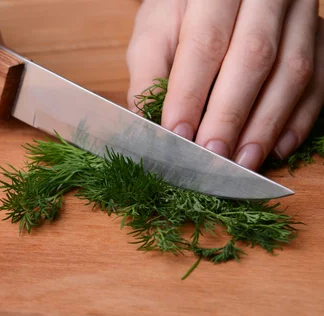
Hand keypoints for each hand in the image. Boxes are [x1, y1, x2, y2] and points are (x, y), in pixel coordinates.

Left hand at [126, 0, 323, 170]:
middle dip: (231, 115)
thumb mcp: (154, 32)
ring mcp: (300, 15)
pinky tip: (277, 149)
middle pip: (254, 57)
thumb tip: (150, 127)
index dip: (190, 93)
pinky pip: (320, 81)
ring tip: (243, 161)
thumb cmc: (181, 13)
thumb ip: (149, 74)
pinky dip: (298, 120)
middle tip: (213, 156)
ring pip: (293, 71)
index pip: (206, 43)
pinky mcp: (318, 38)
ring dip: (267, 124)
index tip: (177, 135)